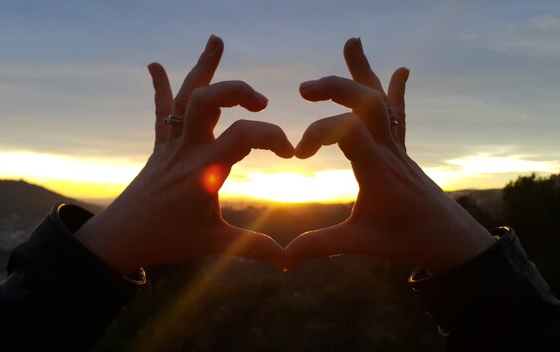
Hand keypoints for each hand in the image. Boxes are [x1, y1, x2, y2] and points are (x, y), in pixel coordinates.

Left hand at [75, 35, 292, 273]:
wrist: (120, 238)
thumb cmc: (166, 240)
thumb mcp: (213, 243)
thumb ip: (252, 248)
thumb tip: (287, 262)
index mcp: (204, 170)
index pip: (243, 135)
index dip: (272, 136)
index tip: (289, 153)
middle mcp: (186, 149)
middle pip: (207, 101)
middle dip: (237, 90)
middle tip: (261, 99)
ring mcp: (171, 145)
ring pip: (184, 97)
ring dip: (202, 68)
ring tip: (215, 40)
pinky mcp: (160, 147)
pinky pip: (160, 112)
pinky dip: (160, 87)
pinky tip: (153, 65)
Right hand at [285, 38, 494, 274]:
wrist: (451, 239)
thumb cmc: (407, 240)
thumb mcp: (361, 243)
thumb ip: (321, 245)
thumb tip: (284, 258)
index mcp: (378, 170)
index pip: (348, 130)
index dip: (317, 132)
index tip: (296, 154)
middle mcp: (389, 151)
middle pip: (366, 102)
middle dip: (335, 88)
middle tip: (305, 88)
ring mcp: (396, 147)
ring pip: (382, 99)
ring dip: (364, 72)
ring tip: (352, 43)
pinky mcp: (400, 150)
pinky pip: (398, 113)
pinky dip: (396, 89)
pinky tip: (401, 70)